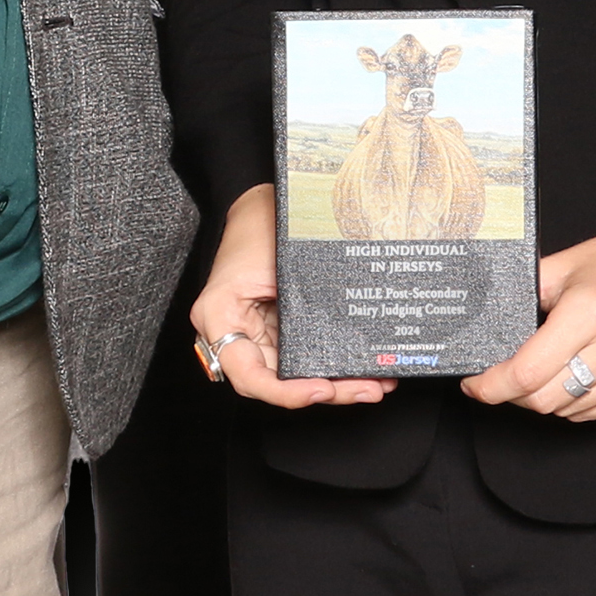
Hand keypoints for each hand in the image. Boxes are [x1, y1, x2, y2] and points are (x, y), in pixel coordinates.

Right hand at [187, 183, 398, 410]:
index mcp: (221, 317)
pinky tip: (365, 368)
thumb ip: (297, 301)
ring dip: (337, 383)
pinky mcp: (278, 329)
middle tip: (366, 389)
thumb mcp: (276, 260)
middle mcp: (236, 334)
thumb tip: (343, 338)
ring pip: (296, 375)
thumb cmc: (258, 222)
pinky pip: (305, 356)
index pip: (249, 376)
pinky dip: (334, 364)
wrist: (259, 203)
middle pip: (279, 382)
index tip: (321, 388)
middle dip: (327, 391)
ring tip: (374, 383)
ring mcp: (259, 334)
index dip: (287, 392)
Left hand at [462, 231, 595, 420]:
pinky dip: (572, 403)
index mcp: (591, 310)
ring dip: (543, 399)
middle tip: (502, 379)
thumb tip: (488, 319)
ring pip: (568, 410)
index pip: (528, 371)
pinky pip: (595, 413)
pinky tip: (568, 378)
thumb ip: (526, 290)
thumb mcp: (567, 264)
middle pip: (545, 399)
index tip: (475, 384)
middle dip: (513, 395)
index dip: (493, 385)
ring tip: (538, 373)